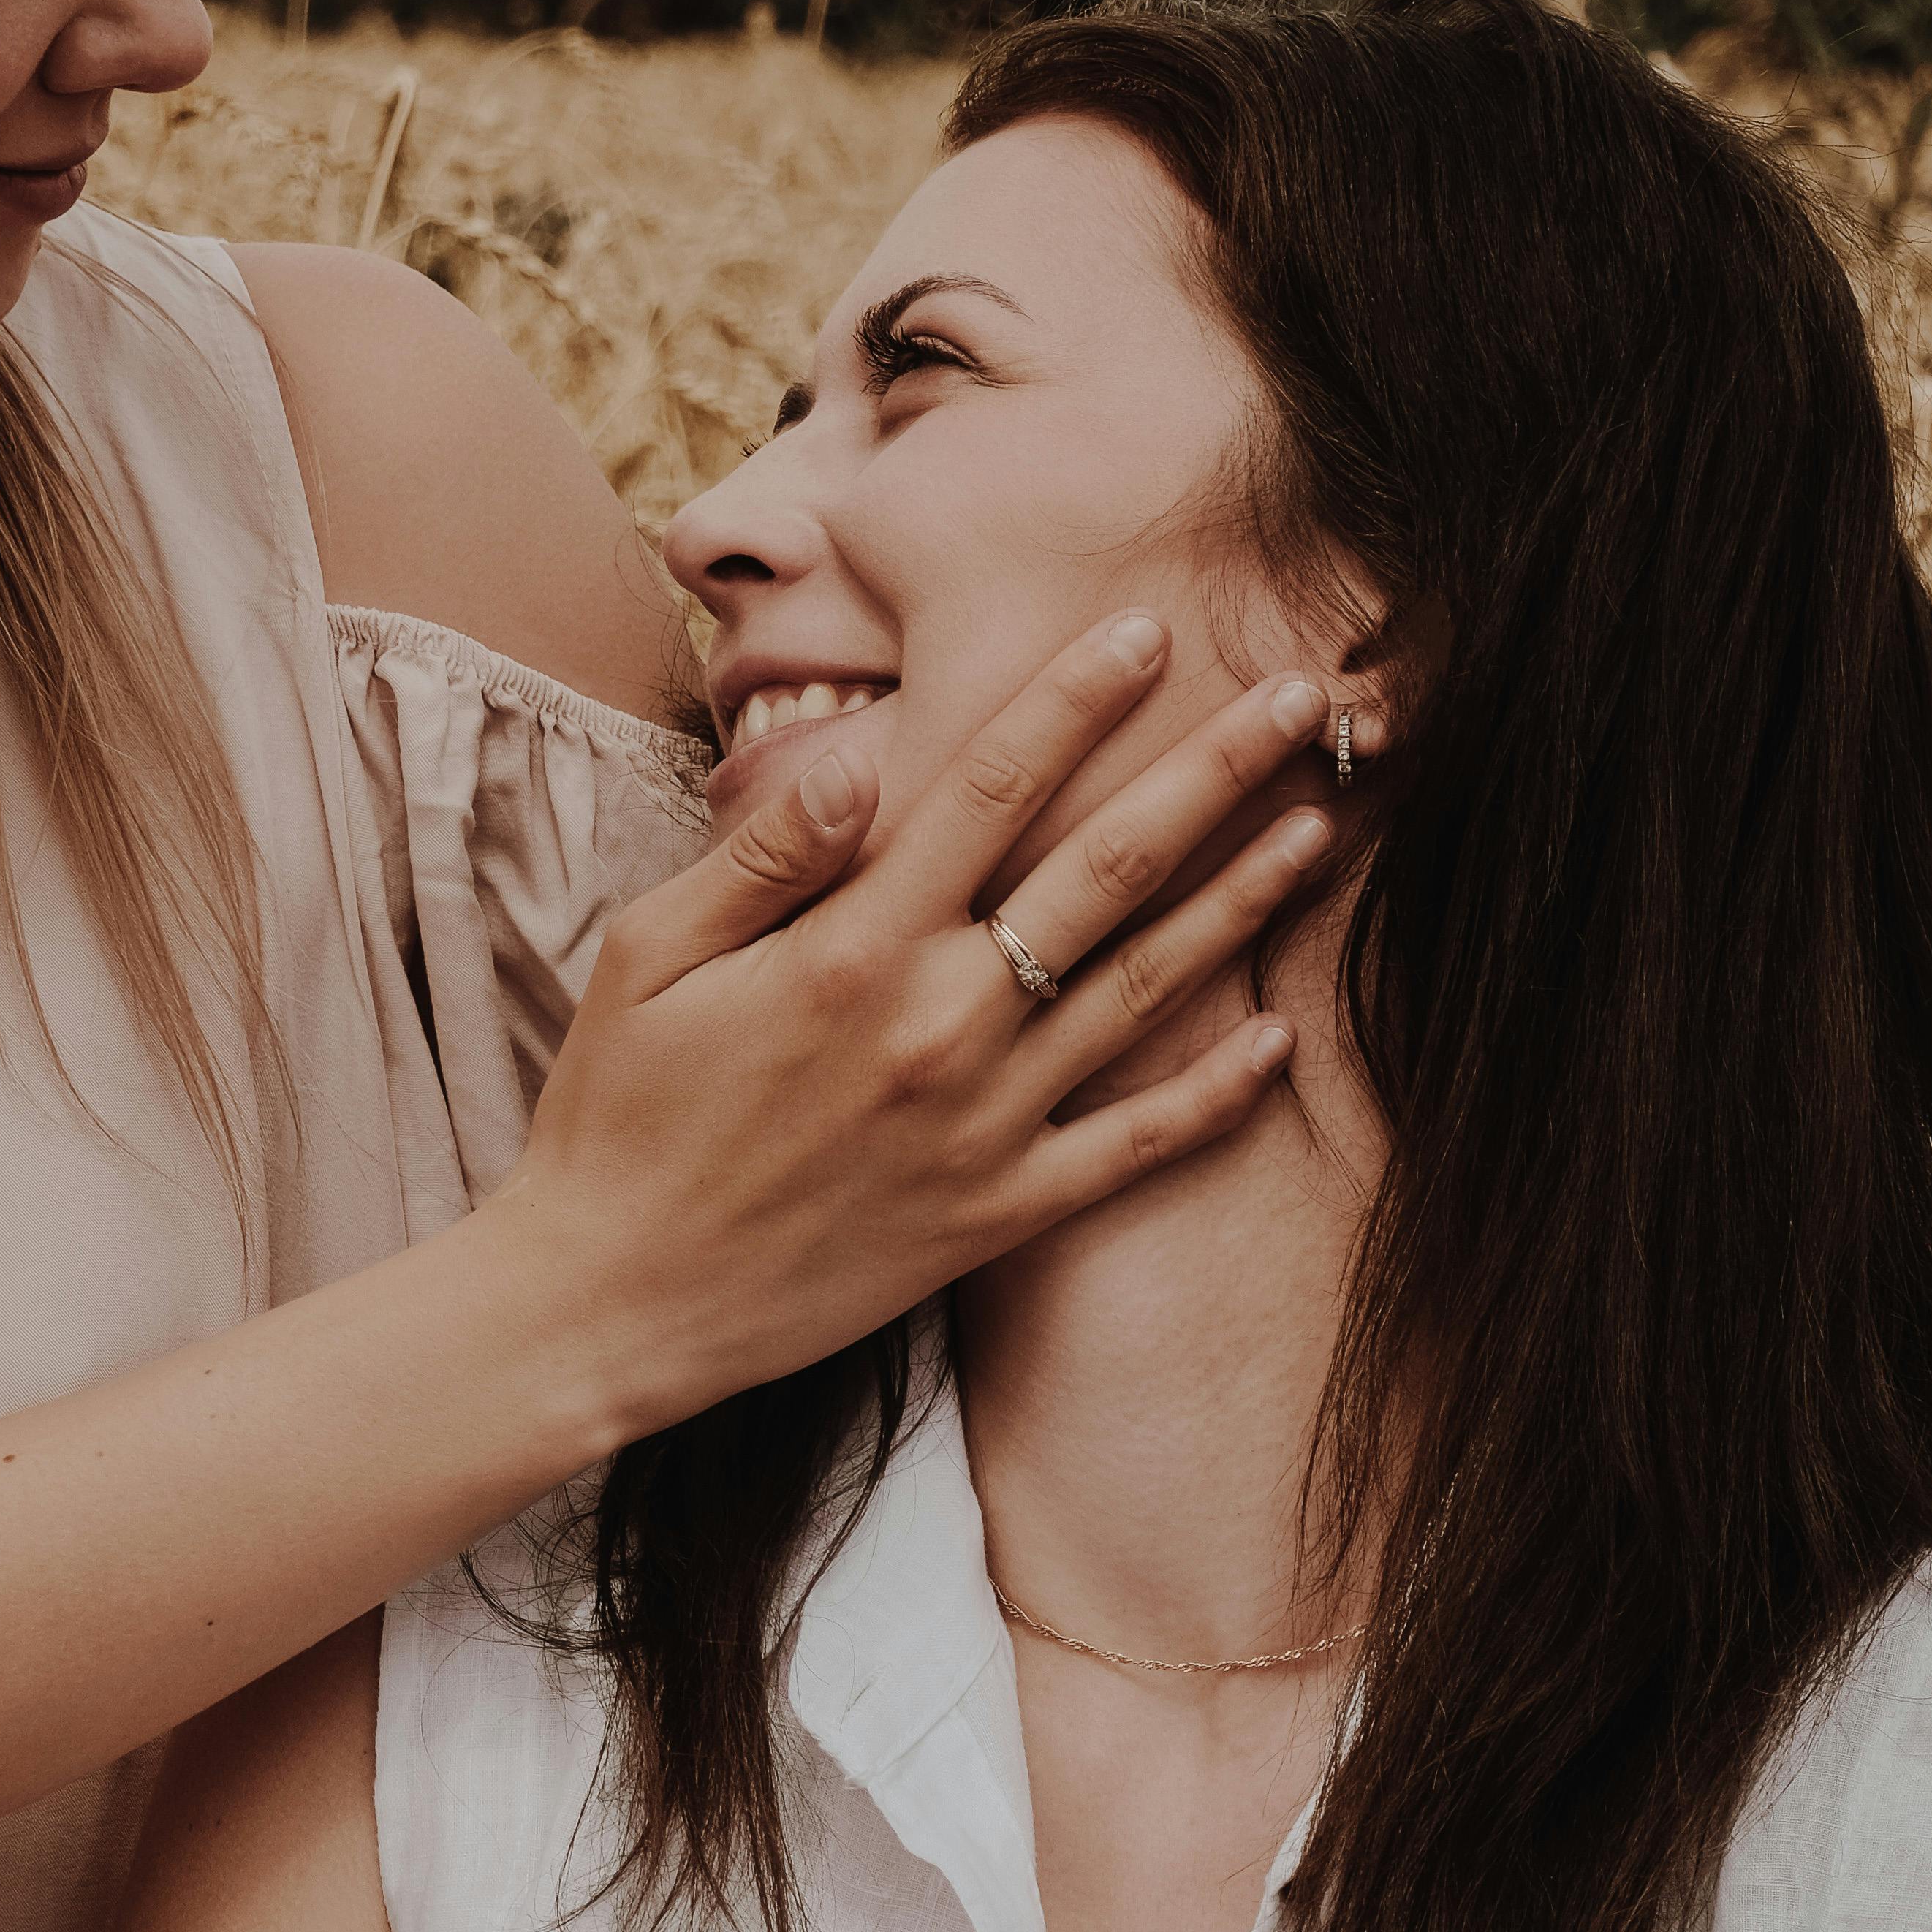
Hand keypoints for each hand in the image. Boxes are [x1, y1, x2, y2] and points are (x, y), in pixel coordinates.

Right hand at [503, 612, 1332, 1432]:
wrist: (610, 1304)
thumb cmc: (616, 1115)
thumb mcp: (649, 956)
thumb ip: (766, 853)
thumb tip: (864, 761)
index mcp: (851, 948)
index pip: (990, 787)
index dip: (1074, 697)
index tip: (1147, 627)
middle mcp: (939, 1024)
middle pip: (1107, 869)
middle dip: (1211, 770)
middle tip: (1298, 698)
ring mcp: (983, 1124)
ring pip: (1146, 988)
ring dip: (1243, 900)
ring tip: (1321, 824)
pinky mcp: (998, 1212)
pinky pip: (1133, 1145)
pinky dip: (1213, 1093)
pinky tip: (1278, 1039)